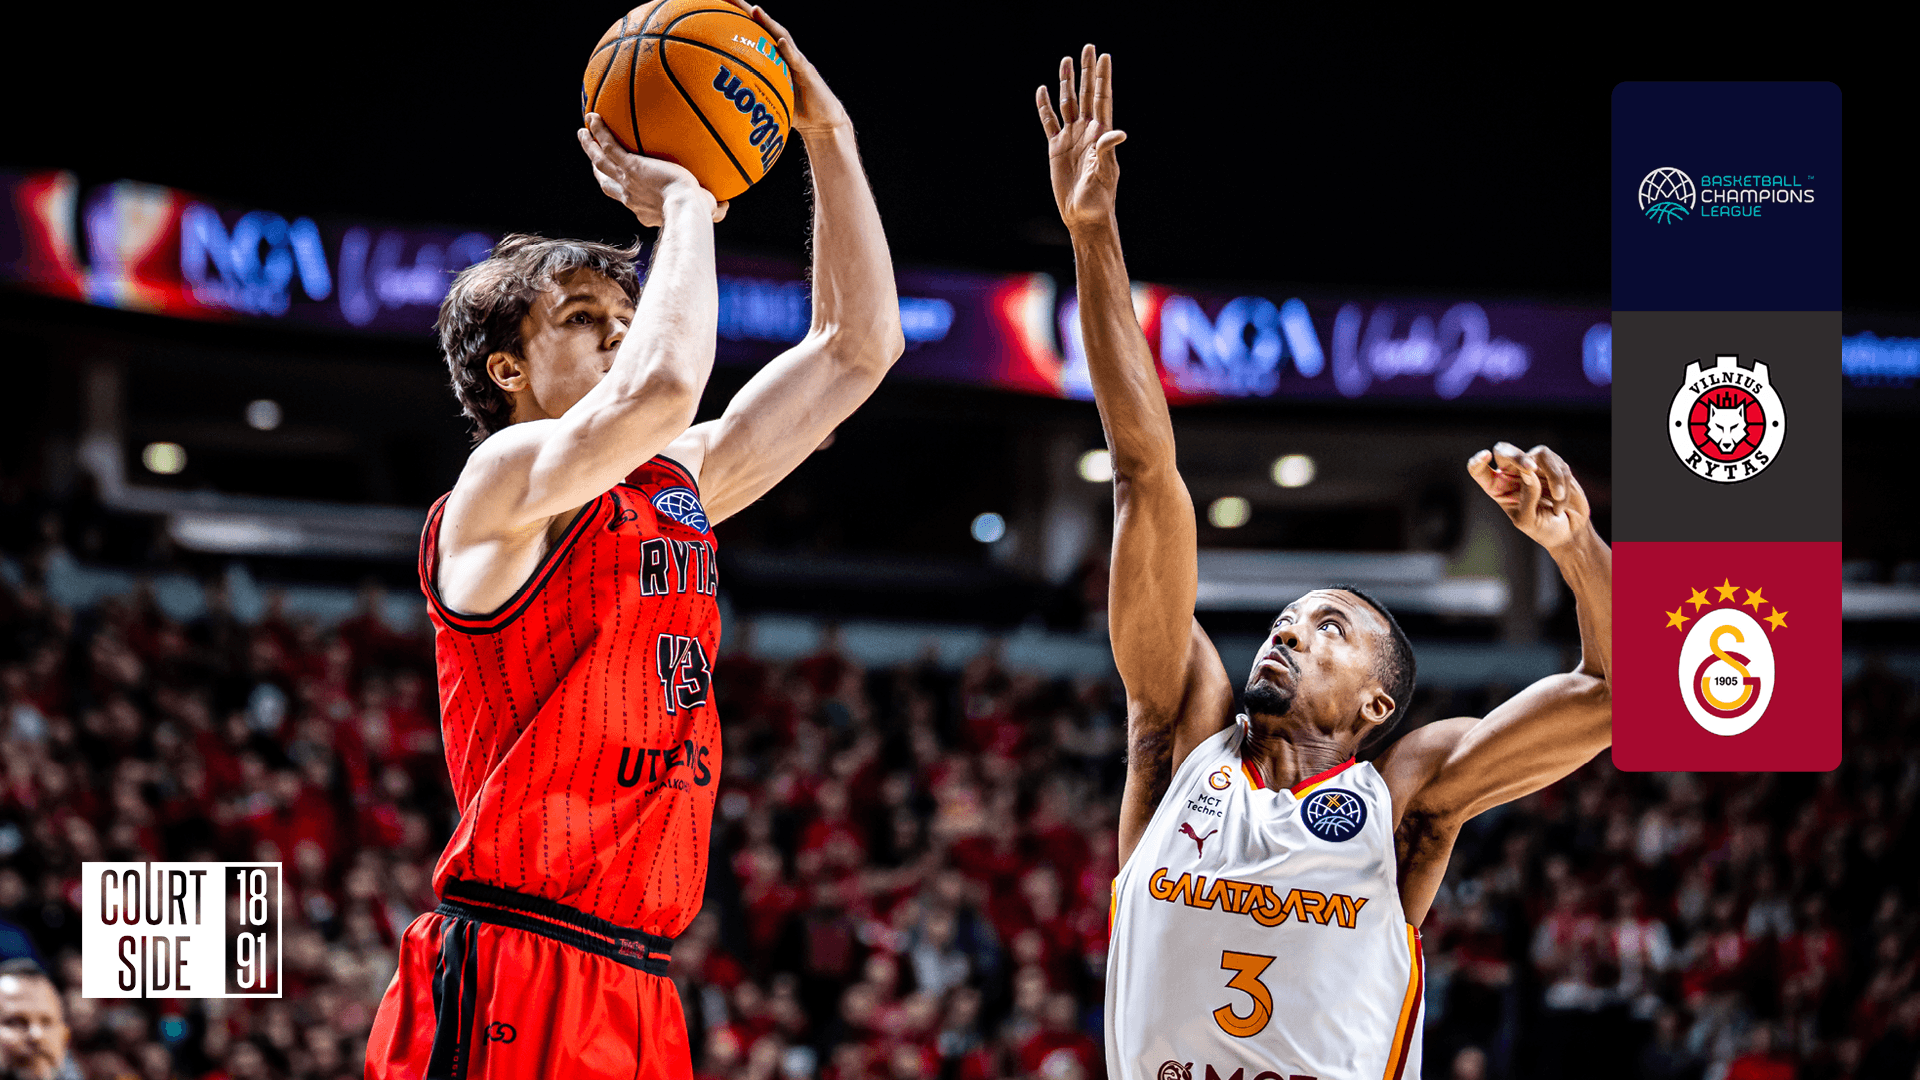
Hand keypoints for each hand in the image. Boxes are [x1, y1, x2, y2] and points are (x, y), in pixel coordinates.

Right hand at [578, 114, 727, 226]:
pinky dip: (599, 131)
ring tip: (583, 132)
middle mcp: (630, 196)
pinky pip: (608, 145)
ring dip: (590, 147)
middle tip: (593, 159)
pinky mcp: (628, 166)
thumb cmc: (698, 214)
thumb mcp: (706, 210)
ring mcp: (626, 180)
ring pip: (600, 161)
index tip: (623, 183)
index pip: (629, 198)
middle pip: (606, 181)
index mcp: (644, 208)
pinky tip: (593, 116)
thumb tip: (726, 205)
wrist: (686, 208)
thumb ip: (714, 207)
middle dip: (598, 169)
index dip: (623, 190)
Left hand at [729, 2, 850, 137]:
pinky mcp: (809, 73)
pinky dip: (789, 51)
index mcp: (774, 57)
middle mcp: (786, 53)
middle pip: (765, 26)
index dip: (738, 18)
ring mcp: (798, 61)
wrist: (823, 121)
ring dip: (769, 22)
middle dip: (749, 10)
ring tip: (755, 10)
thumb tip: (725, 103)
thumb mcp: (769, 102)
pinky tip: (779, 41)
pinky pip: (797, 60)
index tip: (719, 4)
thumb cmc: (795, 111)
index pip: (754, 33)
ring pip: (783, 37)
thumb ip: (752, 95)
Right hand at [1037, 45, 1125, 232]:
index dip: (1102, 78)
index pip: (1102, 98)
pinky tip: (1042, 90)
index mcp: (1100, 134)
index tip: (1104, 56)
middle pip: (1086, 94)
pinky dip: (1044, 107)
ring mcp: (1071, 138)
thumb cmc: (1099, 197)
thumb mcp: (1105, 172)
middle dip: (1086, 71)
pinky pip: (1049, 122)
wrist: (1083, 214)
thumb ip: (1107, 150)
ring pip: (1067, 103)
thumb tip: (1119, 132)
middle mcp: (1086, 131)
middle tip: (1088, 47)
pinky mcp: (1056, 148)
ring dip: (1066, 83)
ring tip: (1065, 61)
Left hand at [1468, 442, 1593, 551]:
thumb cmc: (1543, 528)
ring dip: (1552, 477)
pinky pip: (1558, 465)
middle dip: (1516, 456)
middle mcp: (1512, 473)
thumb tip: (1529, 472)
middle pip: (1504, 451)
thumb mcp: (1529, 520)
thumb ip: (1526, 497)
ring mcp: (1533, 466)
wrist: (1569, 531)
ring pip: (1539, 454)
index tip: (1485, 455)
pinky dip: (1563, 484)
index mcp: (1497, 488)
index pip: (1479, 470)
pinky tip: (1561, 503)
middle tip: (1531, 467)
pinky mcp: (1554, 465)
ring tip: (1557, 499)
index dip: (1477, 462)